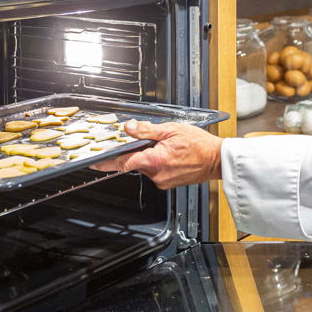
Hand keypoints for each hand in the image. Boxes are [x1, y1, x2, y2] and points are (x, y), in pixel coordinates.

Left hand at [90, 120, 222, 188]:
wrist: (217, 160)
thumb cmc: (200, 145)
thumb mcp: (171, 129)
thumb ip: (146, 130)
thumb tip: (128, 128)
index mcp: (154, 160)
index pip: (122, 162)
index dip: (106, 162)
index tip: (93, 163)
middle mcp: (156, 174)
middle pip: (136, 162)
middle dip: (139, 151)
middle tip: (155, 140)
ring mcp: (162, 181)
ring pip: (146, 166)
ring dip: (151, 156)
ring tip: (170, 147)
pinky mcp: (168, 183)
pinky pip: (156, 171)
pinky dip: (159, 162)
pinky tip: (173, 155)